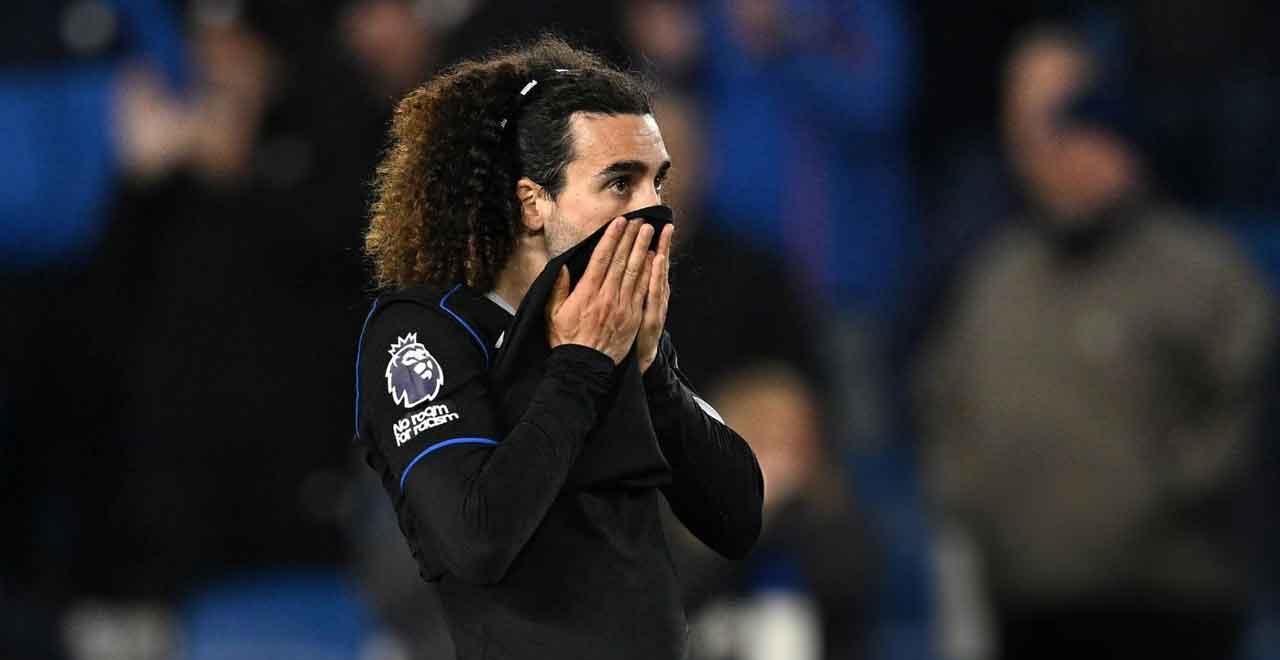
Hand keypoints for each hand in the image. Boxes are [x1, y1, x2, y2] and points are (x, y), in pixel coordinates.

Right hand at [547, 218, 654, 363]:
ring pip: (635, 272)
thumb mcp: (552, 313)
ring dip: (642, 250)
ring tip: (649, 233)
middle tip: (639, 221)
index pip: (601, 258)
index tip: (619, 222)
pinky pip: (643, 290)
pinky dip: (650, 273)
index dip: (611, 238)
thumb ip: (558, 288)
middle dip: (631, 238)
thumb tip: (563, 266)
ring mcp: (622, 306)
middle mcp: (606, 296)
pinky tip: (654, 259)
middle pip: (621, 260)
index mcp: (586, 293)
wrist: (585, 367)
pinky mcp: (634, 317)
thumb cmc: (567, 340)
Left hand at [637, 223, 673, 372]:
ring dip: (661, 253)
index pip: (647, 264)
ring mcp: (653, 307)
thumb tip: (633, 270)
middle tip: (663, 221)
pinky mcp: (652, 318)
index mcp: (644, 293)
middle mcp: (652, 297)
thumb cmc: (628, 336)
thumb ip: (632, 290)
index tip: (653, 224)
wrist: (633, 361)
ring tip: (663, 233)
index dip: (650, 245)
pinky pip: (654, 294)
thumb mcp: (631, 312)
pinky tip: (658, 261)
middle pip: (656, 266)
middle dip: (659, 243)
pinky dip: (656, 277)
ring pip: (657, 276)